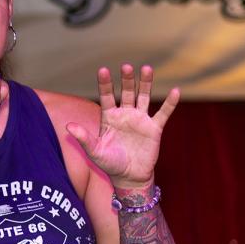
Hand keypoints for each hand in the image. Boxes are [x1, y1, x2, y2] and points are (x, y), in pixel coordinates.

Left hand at [65, 64, 178, 190]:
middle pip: (126, 92)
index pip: (106, 96)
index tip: (103, 70)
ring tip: (147, 68)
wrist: (129, 177)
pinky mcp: (154, 128)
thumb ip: (84, 138)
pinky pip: (163, 113)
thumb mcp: (94, 152)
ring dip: (145, 84)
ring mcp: (140, 119)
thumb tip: (68, 126)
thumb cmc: (109, 163)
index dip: (105, 83)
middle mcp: (125, 114)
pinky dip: (170, 103)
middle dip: (126, 80)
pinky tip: (176, 91)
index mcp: (109, 117)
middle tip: (126, 66)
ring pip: (143, 97)